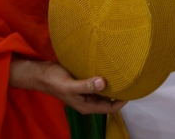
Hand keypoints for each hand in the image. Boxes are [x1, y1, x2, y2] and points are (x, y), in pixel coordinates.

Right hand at [9, 59, 126, 114]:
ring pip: (105, 90)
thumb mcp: (69, 85)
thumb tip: (104, 83)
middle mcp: (89, 100)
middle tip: (132, 78)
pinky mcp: (85, 81)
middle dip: (120, 91)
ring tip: (125, 72)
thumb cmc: (54, 80)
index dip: (122, 101)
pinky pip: (99, 81)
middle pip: (110, 99)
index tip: (133, 89)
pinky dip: (106, 77)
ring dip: (113, 83)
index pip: (110, 108)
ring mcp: (87, 91)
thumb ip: (86, 85)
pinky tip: (111, 67)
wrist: (41, 73)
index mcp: (87, 105)